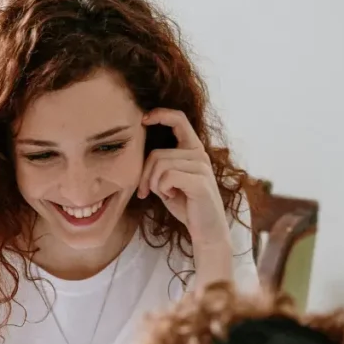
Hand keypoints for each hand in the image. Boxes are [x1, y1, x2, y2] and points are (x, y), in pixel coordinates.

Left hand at [139, 109, 230, 248]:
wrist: (206, 229)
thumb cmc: (186, 205)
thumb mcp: (168, 181)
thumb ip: (159, 166)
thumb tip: (137, 155)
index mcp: (193, 149)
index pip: (179, 119)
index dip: (160, 114)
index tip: (143, 119)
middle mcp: (199, 154)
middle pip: (157, 154)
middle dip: (144, 175)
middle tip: (144, 191)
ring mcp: (201, 166)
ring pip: (160, 165)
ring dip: (153, 184)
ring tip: (163, 194)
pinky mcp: (200, 181)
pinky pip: (167, 176)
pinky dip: (162, 189)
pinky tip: (171, 197)